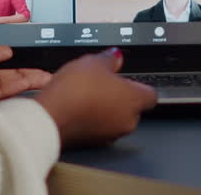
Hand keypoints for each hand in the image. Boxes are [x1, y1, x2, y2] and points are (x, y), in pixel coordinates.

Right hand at [35, 48, 157, 148]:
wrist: (51, 117)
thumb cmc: (75, 92)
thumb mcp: (93, 62)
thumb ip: (110, 59)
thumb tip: (115, 57)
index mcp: (134, 100)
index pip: (150, 94)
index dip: (138, 84)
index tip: (126, 78)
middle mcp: (127, 121)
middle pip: (132, 108)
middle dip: (119, 97)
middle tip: (102, 84)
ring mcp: (110, 135)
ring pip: (114, 119)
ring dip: (104, 109)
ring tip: (86, 94)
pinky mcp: (92, 144)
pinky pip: (98, 128)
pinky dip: (91, 119)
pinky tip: (76, 107)